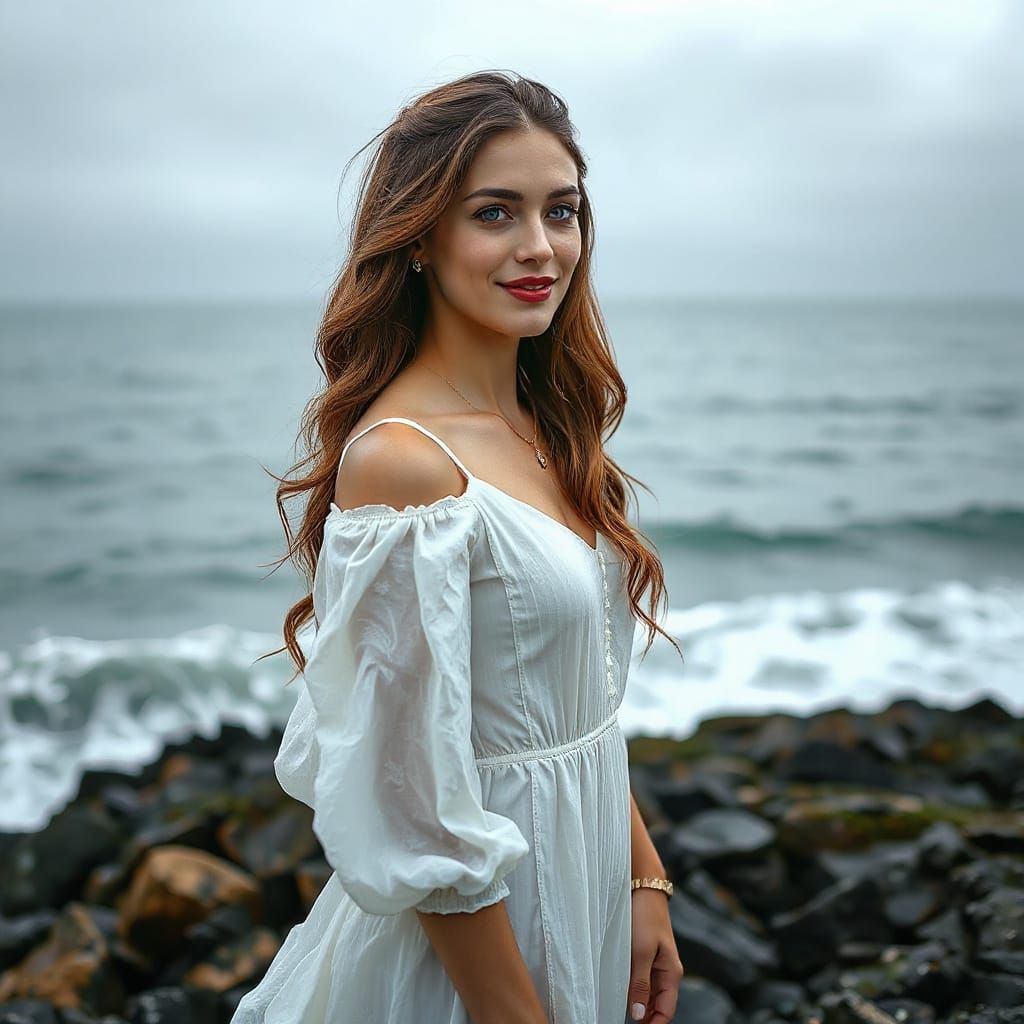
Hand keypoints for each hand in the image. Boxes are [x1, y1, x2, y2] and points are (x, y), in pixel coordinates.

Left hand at [626, 888, 683, 1022]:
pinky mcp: (646, 955)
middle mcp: (666, 972)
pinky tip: (621, 992)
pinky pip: (642, 981)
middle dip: (646, 1017)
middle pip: (658, 1005)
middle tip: (624, 1022)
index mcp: (671, 973)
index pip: (666, 1011)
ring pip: (649, 994)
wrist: (643, 889)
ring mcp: (656, 964)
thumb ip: (640, 984)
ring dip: (639, 1004)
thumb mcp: (641, 952)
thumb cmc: (643, 918)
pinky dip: (634, 990)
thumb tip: (639, 1015)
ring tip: (620, 1011)